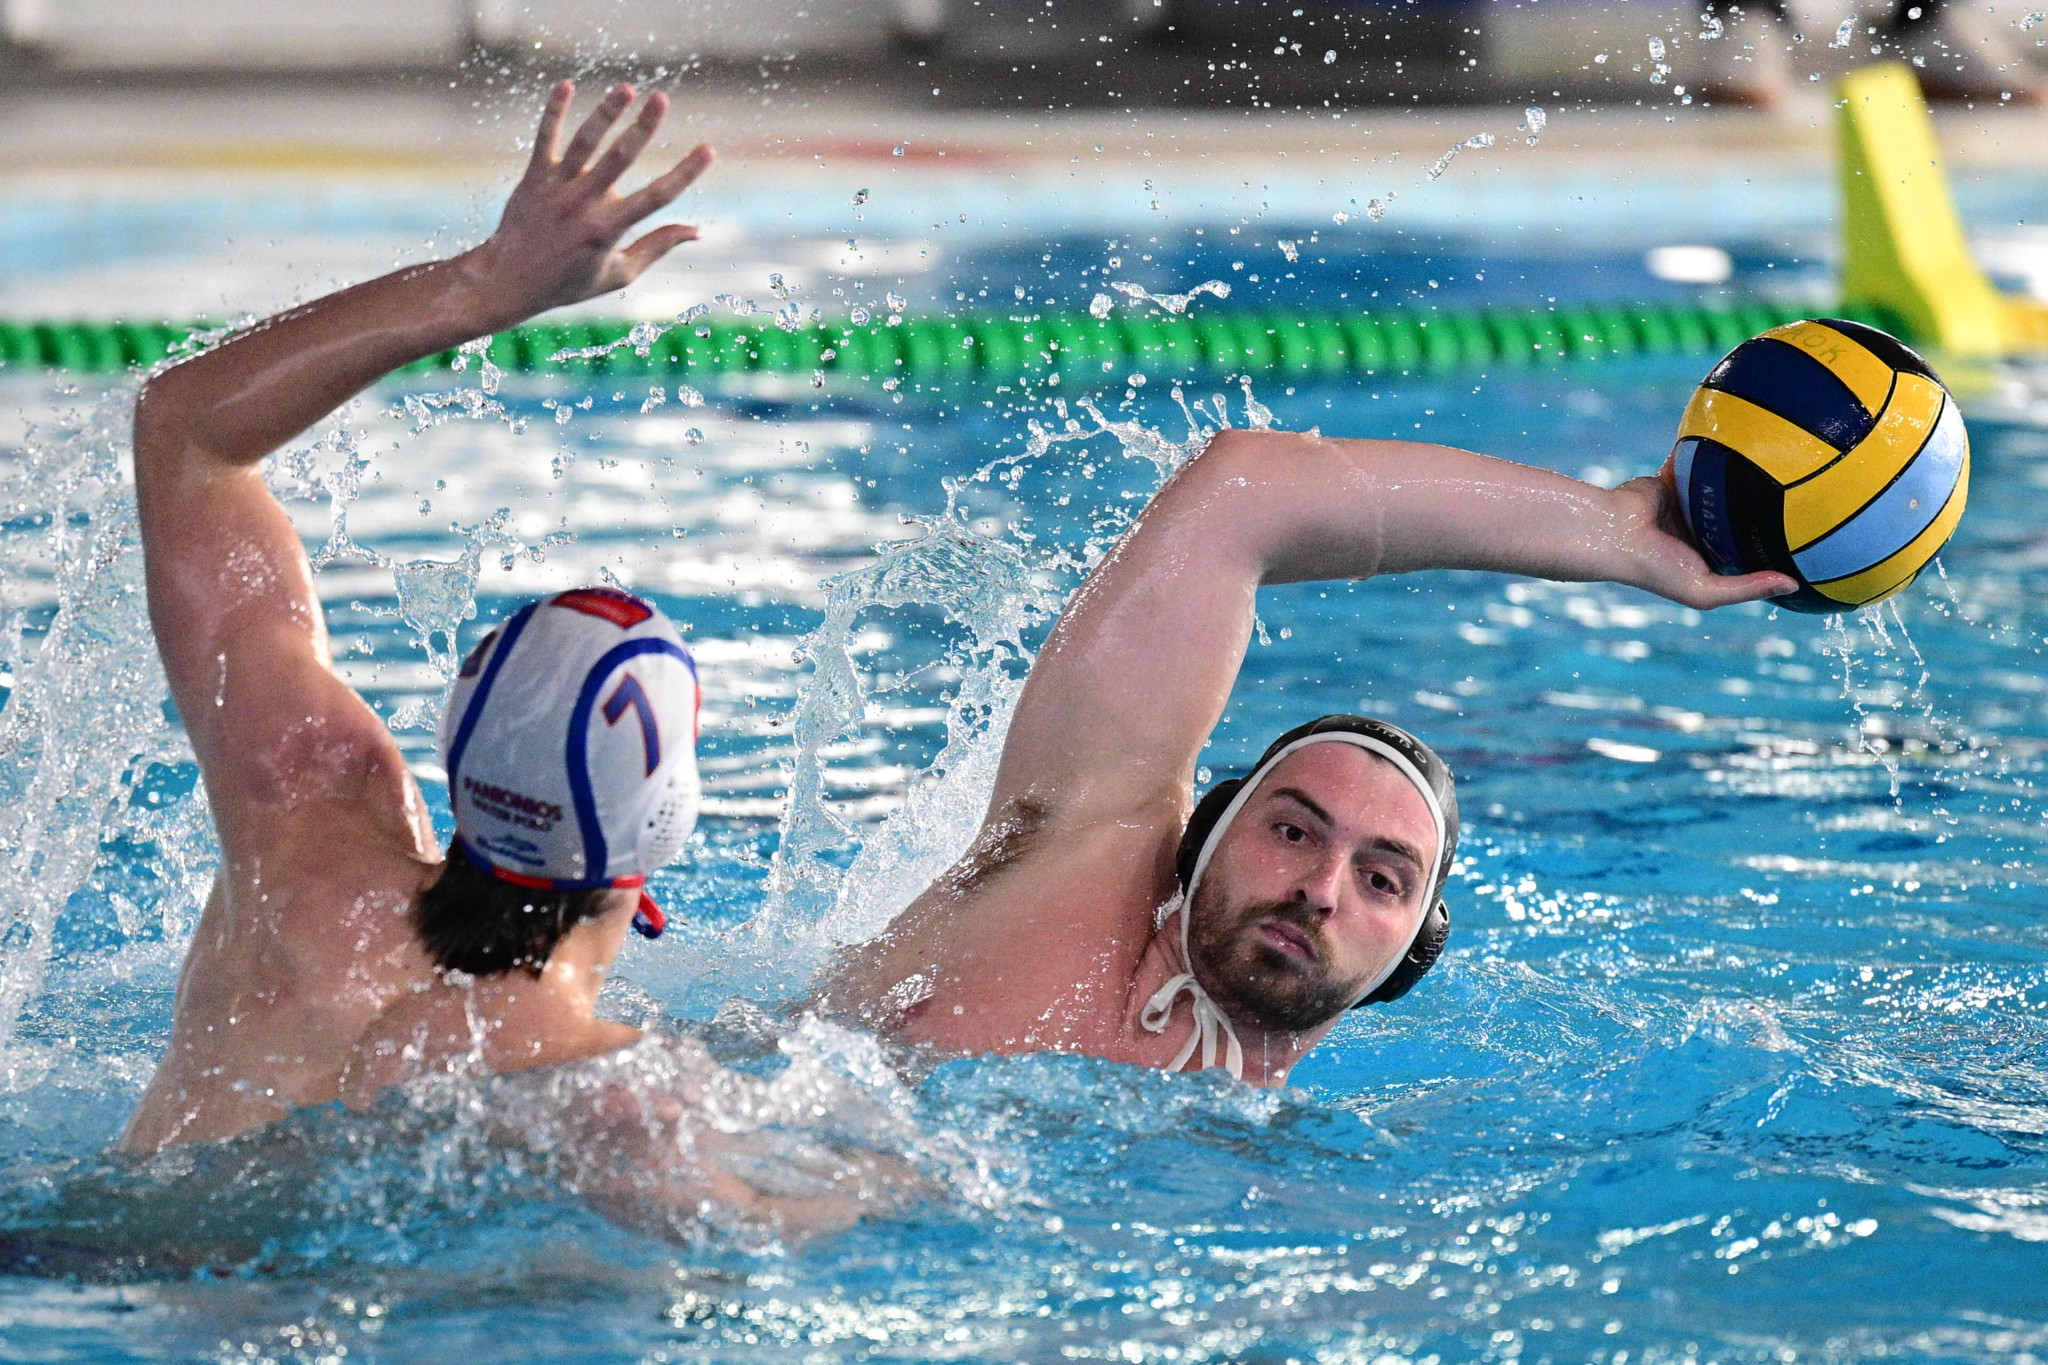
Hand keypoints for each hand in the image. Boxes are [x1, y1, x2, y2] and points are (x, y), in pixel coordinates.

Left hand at [472, 81, 714, 319]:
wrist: (509, 280)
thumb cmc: (570, 281)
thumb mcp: (619, 273)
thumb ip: (657, 247)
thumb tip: (697, 231)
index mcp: (609, 230)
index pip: (656, 197)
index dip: (685, 172)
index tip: (708, 150)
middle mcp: (583, 205)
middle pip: (620, 159)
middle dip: (643, 127)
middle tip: (662, 98)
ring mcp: (557, 188)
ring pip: (585, 142)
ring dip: (606, 112)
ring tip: (626, 87)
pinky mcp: (534, 177)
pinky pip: (545, 138)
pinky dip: (553, 112)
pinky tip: (566, 85)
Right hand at [1603, 456, 1798, 609]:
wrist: (1616, 532)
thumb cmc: (1656, 568)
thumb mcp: (1705, 591)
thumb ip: (1748, 589)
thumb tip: (1794, 585)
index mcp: (1708, 558)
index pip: (1747, 553)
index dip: (1773, 548)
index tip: (1808, 540)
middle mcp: (1700, 530)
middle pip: (1740, 519)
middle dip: (1765, 510)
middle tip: (1805, 495)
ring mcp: (1689, 503)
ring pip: (1724, 489)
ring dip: (1743, 479)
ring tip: (1780, 464)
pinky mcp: (1676, 479)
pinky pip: (1700, 463)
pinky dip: (1714, 454)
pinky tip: (1744, 442)